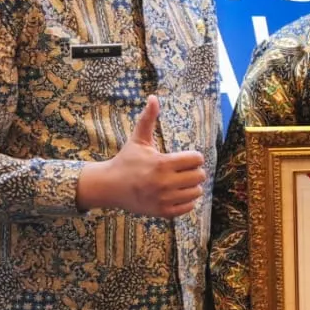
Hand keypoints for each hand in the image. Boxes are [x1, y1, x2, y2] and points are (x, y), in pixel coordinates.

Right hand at [77, 96, 207, 216]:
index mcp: (161, 163)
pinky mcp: (162, 212)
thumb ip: (148, 119)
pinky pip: (188, 207)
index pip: (196, 159)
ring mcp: (163, 199)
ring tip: (180, 182)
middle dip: (193, 171)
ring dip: (192, 186)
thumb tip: (153, 97)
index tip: (183, 158)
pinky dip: (186, 201)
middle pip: (200, 176)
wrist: (110, 186)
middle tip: (182, 170)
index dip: (192, 157)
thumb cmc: (127, 160)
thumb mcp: (138, 139)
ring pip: (197, 192)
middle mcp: (164, 182)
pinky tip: (176, 194)